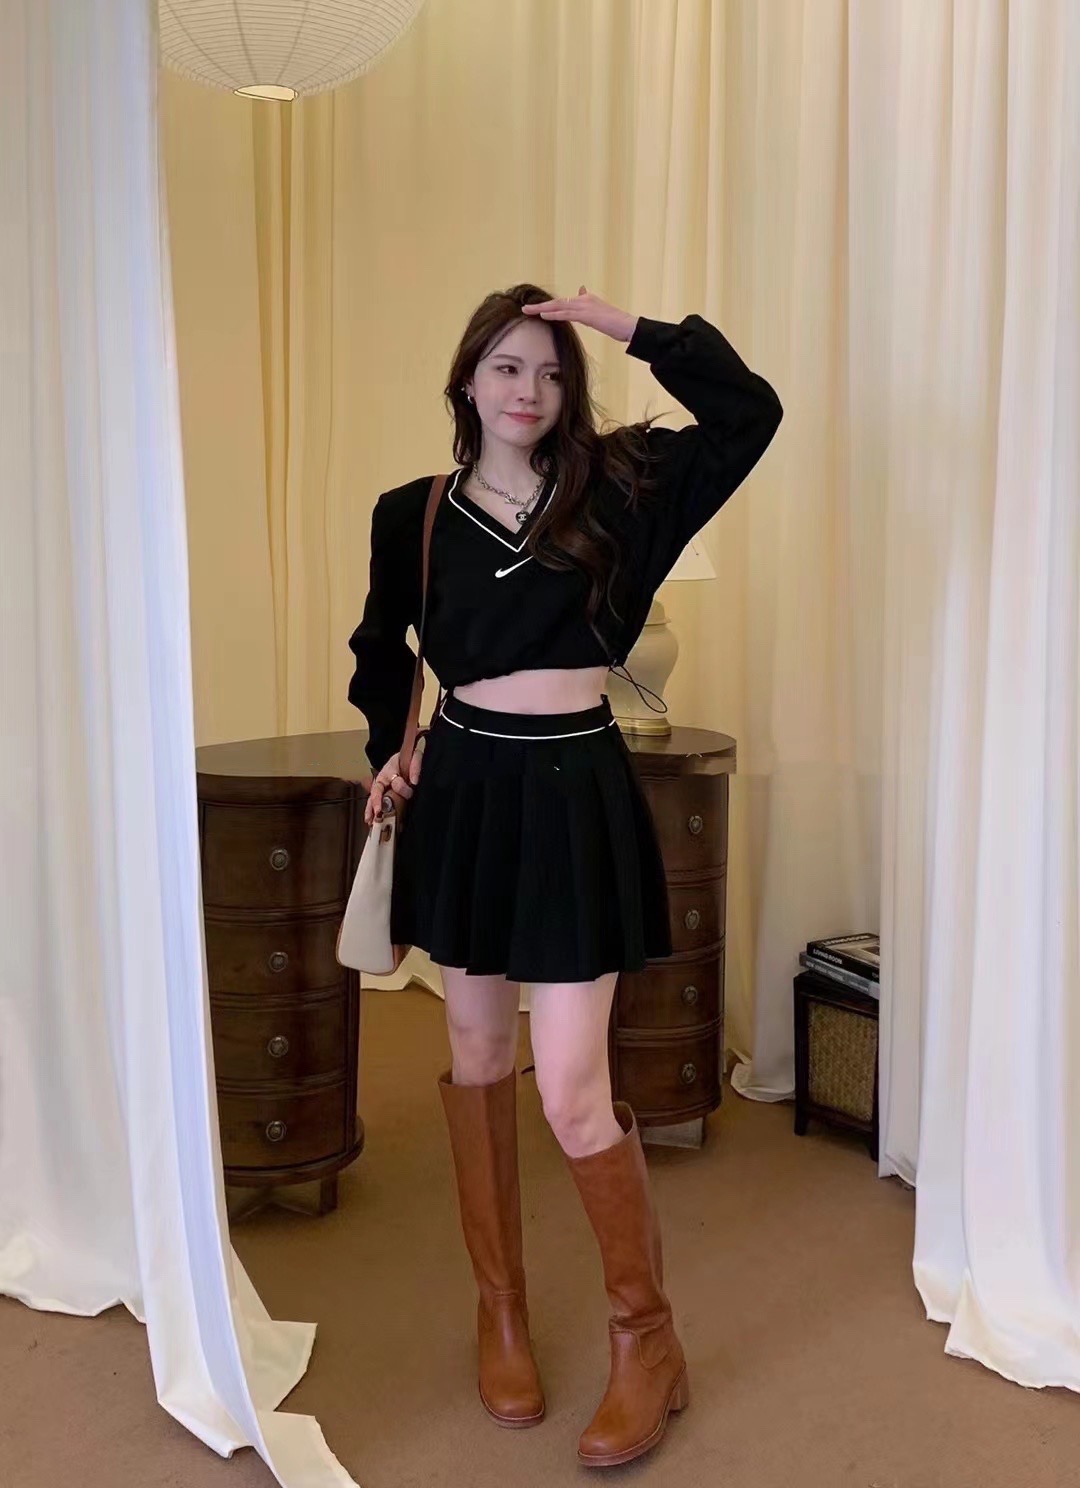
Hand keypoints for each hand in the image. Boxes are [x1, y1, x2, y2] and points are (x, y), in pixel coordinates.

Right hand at [365, 744, 423, 826]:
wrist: (403, 758)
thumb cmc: (407, 758)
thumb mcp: (414, 757)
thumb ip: (415, 766)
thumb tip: (414, 781)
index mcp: (389, 770)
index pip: (395, 781)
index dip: (402, 788)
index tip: (410, 792)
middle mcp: (381, 780)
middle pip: (376, 792)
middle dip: (376, 803)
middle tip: (378, 812)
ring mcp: (380, 788)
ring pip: (372, 799)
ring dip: (370, 810)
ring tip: (370, 821)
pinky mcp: (381, 795)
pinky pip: (374, 804)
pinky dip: (371, 813)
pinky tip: (371, 822)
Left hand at [522, 286, 637, 343]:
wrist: (628, 326)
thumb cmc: (615, 322)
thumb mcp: (599, 311)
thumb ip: (588, 302)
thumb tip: (581, 290)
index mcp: (585, 300)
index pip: (563, 303)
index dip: (548, 306)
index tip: (535, 309)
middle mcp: (583, 300)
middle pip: (557, 302)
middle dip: (539, 306)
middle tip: (524, 308)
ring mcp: (585, 306)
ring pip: (559, 306)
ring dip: (542, 308)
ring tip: (528, 310)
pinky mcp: (587, 314)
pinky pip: (567, 314)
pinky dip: (554, 314)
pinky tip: (543, 315)